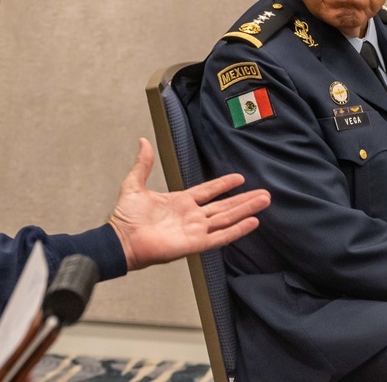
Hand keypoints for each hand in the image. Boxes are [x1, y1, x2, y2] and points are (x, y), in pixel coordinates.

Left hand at [108, 138, 269, 270]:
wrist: (121, 239)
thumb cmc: (125, 217)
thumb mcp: (135, 184)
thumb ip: (143, 164)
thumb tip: (143, 141)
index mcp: (180, 202)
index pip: (208, 191)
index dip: (223, 184)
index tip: (239, 178)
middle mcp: (191, 216)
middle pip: (224, 206)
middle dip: (244, 199)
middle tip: (264, 193)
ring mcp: (195, 230)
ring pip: (227, 218)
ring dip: (246, 210)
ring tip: (264, 201)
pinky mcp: (196, 244)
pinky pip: (221, 236)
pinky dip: (237, 230)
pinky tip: (252, 222)